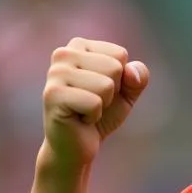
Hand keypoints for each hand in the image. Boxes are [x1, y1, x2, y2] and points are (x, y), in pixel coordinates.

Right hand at [41, 37, 149, 170]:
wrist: (77, 146)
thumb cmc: (101, 115)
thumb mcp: (127, 93)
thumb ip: (138, 76)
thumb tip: (131, 72)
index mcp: (79, 46)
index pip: (120, 54)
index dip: (120, 79)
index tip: (101, 91)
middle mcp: (63, 53)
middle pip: (115, 67)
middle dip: (112, 92)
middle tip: (93, 103)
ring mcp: (55, 74)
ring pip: (106, 85)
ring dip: (103, 105)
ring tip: (85, 110)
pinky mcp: (53, 95)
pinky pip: (95, 103)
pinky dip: (93, 116)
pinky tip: (79, 119)